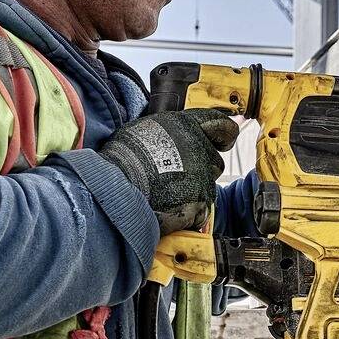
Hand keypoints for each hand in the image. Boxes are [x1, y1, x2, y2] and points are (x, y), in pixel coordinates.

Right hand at [98, 109, 239, 234]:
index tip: (222, 142)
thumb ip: (169, 132)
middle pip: (215, 162)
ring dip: (192, 191)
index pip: (222, 126)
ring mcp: (203, 176)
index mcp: (186, 126)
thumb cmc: (122, 159)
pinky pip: (199, 210)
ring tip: (165, 193)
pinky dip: (186, 213)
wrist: (115, 187)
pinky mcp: (201, 202)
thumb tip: (174, 136)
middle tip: (177, 176)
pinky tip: (167, 208)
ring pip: (207, 187)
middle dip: (202, 170)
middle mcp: (199, 148)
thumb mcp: (144, 130)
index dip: (223, 135)